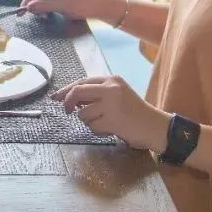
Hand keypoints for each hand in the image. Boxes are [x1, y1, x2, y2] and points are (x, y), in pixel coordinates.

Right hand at [19, 0, 97, 20]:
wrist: (94, 5)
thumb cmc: (81, 5)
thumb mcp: (62, 7)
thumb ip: (44, 6)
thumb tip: (27, 7)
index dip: (27, 1)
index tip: (20, 12)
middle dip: (33, 2)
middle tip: (35, 15)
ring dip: (38, 3)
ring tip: (43, 14)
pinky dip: (43, 2)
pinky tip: (47, 10)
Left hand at [54, 75, 169, 151]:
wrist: (156, 127)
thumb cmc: (135, 112)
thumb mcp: (117, 95)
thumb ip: (97, 94)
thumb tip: (70, 99)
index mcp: (112, 80)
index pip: (82, 82)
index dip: (66, 90)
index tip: (55, 97)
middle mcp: (111, 88)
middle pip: (77, 92)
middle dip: (68, 102)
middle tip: (67, 111)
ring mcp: (112, 104)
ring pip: (83, 113)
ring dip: (89, 122)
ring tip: (105, 122)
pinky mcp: (113, 120)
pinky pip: (92, 127)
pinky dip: (98, 131)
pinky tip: (111, 129)